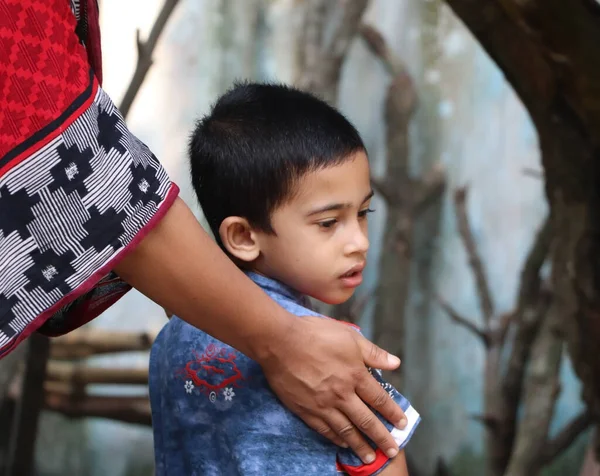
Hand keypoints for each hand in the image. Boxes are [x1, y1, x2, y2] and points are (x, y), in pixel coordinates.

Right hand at [258, 315, 406, 463]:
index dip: (393, 413)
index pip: (379, 399)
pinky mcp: (305, 410)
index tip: (402, 424)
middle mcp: (342, 394)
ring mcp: (323, 405)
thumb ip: (373, 353)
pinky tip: (342, 444)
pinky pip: (324, 429)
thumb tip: (395, 363)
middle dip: (382, 437)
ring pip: (346, 430)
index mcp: (355, 375)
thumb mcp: (349, 337)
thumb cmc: (315, 334)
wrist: (280, 342)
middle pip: (366, 420)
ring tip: (371, 458)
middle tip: (392, 451)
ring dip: (360, 445)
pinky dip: (335, 439)